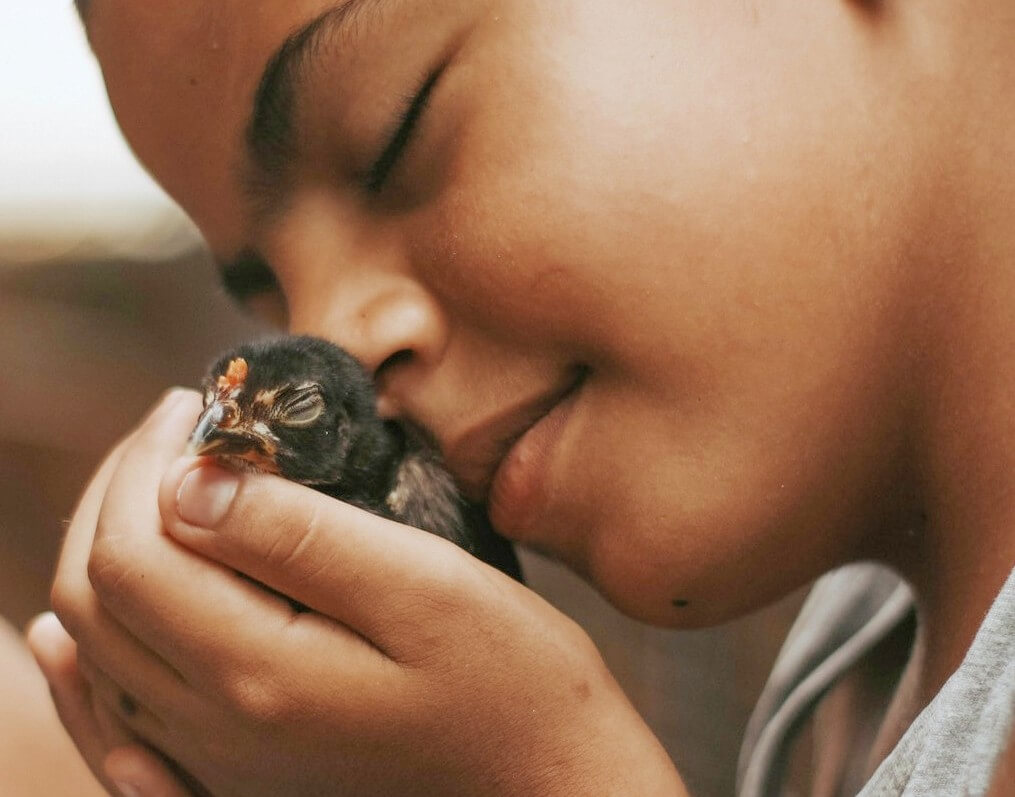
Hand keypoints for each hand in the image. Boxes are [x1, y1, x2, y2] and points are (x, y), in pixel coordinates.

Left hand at [48, 392, 685, 795]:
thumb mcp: (424, 587)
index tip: (188, 405)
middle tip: (172, 427)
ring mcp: (219, 761)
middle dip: (114, 491)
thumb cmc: (510, 680)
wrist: (543, 784)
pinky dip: (90, 653)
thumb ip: (301, 536)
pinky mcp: (237, 771)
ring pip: (98, 650)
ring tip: (157, 482)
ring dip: (105, 548)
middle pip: (96, 596)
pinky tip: (79, 631)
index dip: (141, 464)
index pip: (133, 552)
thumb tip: (191, 481)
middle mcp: (216, 729)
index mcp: (259, 673)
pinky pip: (119, 715)